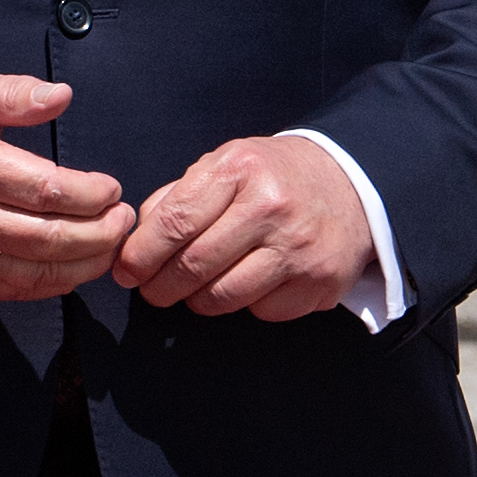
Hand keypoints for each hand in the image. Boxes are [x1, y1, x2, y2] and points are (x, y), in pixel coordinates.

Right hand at [0, 68, 137, 302]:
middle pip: (47, 237)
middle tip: (123, 218)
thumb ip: (13, 94)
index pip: (46, 191)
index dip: (91, 195)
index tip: (111, 188)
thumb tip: (62, 97)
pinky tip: (71, 272)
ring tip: (109, 246)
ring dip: (81, 265)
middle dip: (99, 233)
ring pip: (31, 270)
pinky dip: (45, 286)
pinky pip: (5, 288)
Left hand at [115, 136, 373, 320]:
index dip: (141, 254)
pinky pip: (263, 311)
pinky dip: (244, 305)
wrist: (351, 184)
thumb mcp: (223, 165)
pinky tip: (244, 285)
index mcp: (239, 170)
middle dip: (160, 286)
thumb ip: (176, 197)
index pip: (174, 222)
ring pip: (225, 295)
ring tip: (191, 291)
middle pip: (195, 264)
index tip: (125, 271)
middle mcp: (272, 208)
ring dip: (197, 300)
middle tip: (151, 291)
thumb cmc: (270, 176)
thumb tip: (135, 243)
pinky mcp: (321, 282)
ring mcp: (300, 248)